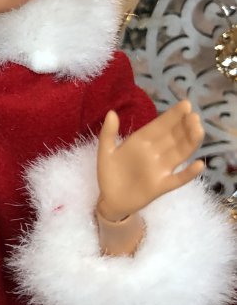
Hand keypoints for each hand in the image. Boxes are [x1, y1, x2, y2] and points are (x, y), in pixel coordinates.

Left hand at [97, 100, 203, 221]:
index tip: (185, 104)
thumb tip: (111, 112)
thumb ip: (108, 133)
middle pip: (173, 137)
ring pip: (179, 153)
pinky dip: (188, 173)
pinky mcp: (162, 186)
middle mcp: (154, 153)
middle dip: (184, 126)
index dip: (172, 116)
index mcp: (141, 142)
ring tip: (198, 129)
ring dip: (189, 142)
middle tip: (194, 116)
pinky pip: (178, 179)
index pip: (159, 126)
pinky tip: (198, 165)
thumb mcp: (105, 151)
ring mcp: (160, 169)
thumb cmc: (109, 173)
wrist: (110, 200)